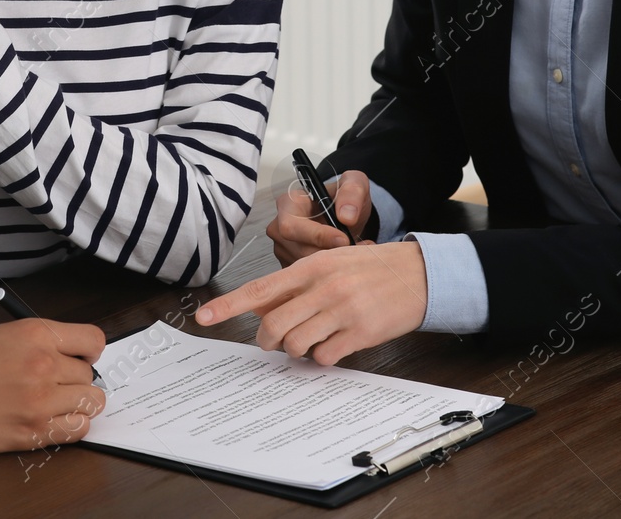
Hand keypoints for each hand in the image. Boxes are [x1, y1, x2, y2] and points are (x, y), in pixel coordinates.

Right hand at [0, 319, 107, 454]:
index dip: (89, 353)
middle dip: (76, 382)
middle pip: (89, 376)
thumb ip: (33, 343)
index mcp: (34, 333)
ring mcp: (38, 401)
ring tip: (55, 407)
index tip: (80, 360)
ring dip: (76, 406)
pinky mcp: (28, 433)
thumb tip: (62, 355)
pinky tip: (50, 424)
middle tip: (56, 388)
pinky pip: (75, 432)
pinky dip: (70, 428)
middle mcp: (43, 364)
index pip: (93, 340)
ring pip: (89, 404)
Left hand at [194, 241, 428, 365]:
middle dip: (268, 340)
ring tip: (312, 340)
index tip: (203, 317)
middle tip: (275, 342)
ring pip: (296, 345)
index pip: (260, 288)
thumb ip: (296, 285)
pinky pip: (324, 357)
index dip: (228, 305)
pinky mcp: (360, 332)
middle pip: (273, 325)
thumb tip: (261, 307)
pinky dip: (322, 357)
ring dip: (297, 350)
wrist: (417, 274)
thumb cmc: (368, 269)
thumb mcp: (329, 263)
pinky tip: (334, 345)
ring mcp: (341, 310)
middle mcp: (322, 287)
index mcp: (310, 266)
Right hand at [267, 171, 373, 265]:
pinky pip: (308, 276)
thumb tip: (346, 215)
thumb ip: (352, 192)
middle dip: (328, 253)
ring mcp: (284, 248)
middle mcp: (279, 227)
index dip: (317, 235)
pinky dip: (329, 272)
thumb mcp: (354, 184)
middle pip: (297, 249)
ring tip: (356, 253)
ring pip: (304, 266)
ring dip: (332, 264)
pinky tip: (346, 261)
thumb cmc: (343, 199)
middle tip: (355, 249)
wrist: (346, 216)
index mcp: (288, 203)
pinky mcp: (291, 264)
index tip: (343, 238)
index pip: (291, 225)